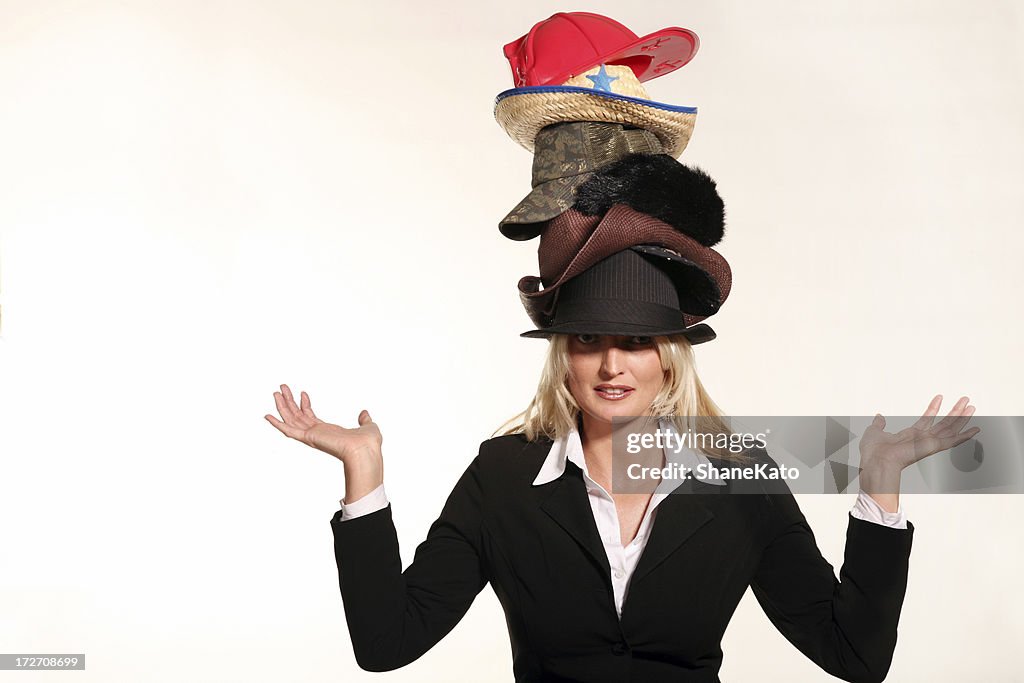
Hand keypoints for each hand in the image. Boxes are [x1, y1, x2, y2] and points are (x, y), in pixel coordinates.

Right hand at [265, 384, 381, 463]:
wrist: (366, 450)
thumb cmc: (368, 443)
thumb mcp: (367, 426)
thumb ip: (364, 420)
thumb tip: (365, 414)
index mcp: (328, 432)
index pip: (311, 417)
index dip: (305, 405)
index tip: (303, 393)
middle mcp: (317, 434)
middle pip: (297, 416)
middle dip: (289, 401)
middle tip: (282, 387)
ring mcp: (312, 436)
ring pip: (291, 419)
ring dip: (282, 405)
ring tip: (276, 392)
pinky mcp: (308, 438)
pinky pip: (288, 430)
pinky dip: (277, 423)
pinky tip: (268, 415)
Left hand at [860, 395, 979, 473]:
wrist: (876, 460)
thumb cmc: (873, 450)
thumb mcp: (874, 431)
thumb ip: (879, 424)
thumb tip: (878, 416)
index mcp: (910, 435)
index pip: (926, 419)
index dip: (933, 408)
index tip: (939, 397)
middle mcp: (922, 439)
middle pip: (943, 423)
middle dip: (955, 411)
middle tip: (965, 400)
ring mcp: (929, 443)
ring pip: (950, 428)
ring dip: (962, 417)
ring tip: (972, 406)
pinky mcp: (933, 447)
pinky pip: (953, 441)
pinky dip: (965, 435)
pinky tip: (976, 429)